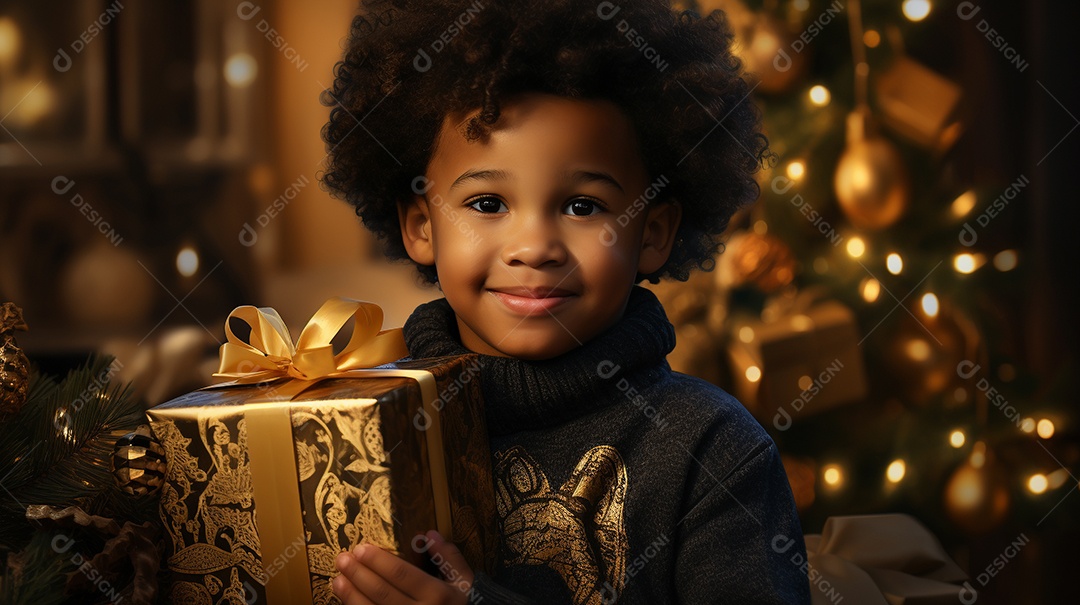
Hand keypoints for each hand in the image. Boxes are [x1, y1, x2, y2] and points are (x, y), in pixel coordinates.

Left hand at [332, 530, 475, 604]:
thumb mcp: (464, 581)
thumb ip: (448, 557)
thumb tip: (429, 534)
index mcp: (437, 594)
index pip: (402, 574)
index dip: (379, 561)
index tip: (361, 548)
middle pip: (383, 592)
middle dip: (359, 574)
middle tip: (343, 559)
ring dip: (352, 596)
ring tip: (337, 580)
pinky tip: (348, 601)